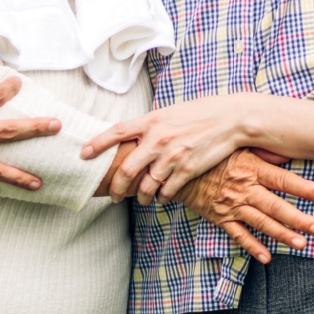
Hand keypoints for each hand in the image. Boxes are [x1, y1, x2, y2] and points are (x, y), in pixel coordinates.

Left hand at [82, 97, 248, 203]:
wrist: (231, 119)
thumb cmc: (200, 113)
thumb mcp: (169, 112)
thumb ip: (150, 125)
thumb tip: (132, 133)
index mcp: (151, 121)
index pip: (116, 132)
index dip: (97, 143)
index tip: (83, 153)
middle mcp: (158, 139)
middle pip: (126, 169)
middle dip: (116, 187)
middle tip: (113, 196)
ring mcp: (173, 157)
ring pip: (146, 186)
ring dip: (141, 197)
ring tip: (141, 200)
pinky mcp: (188, 170)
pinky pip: (167, 191)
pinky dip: (162, 198)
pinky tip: (162, 198)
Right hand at [173, 149, 313, 263]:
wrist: (177, 167)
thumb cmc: (211, 154)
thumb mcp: (236, 146)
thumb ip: (264, 151)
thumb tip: (288, 150)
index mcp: (250, 168)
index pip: (281, 179)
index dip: (301, 187)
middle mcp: (244, 189)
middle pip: (275, 206)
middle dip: (298, 218)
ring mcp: (232, 205)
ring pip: (260, 222)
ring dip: (282, 234)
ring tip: (301, 244)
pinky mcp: (220, 217)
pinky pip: (237, 234)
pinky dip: (252, 246)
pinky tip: (266, 257)